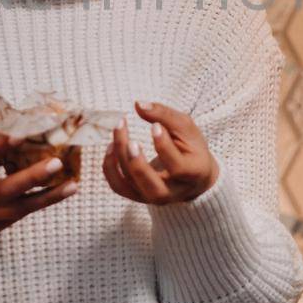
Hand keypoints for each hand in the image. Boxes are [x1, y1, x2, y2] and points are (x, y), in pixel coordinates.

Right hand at [0, 133, 76, 240]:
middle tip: (57, 163)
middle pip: (2, 191)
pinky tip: (58, 193)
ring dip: (47, 197)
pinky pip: (17, 216)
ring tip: (72, 185)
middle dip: (32, 178)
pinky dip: (38, 203)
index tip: (20, 135)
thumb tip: (23, 138)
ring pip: (17, 209)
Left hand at [101, 100, 218, 205]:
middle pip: (152, 187)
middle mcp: (173, 192)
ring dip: (120, 157)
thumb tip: (138, 104)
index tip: (154, 125)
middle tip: (131, 142)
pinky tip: (111, 146)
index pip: (177, 167)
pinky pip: (118, 186)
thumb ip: (165, 115)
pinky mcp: (138, 196)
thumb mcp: (186, 128)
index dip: (164, 146)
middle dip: (138, 164)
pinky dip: (109, 168)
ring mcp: (153, 197)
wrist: (191, 174)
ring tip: (119, 130)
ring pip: (131, 184)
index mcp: (193, 174)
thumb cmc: (190, 147)